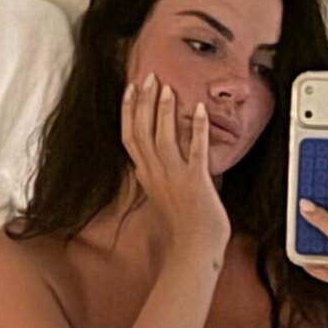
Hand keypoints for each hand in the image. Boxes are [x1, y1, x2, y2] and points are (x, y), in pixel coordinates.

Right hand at [121, 74, 230, 249]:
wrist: (194, 250)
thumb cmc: (184, 226)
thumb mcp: (164, 196)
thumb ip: (159, 177)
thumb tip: (156, 162)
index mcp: (147, 177)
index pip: (129, 137)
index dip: (127, 111)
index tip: (129, 90)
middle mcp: (156, 175)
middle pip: (141, 132)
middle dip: (143, 102)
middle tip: (148, 77)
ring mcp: (174, 178)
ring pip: (162, 137)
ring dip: (164, 110)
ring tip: (167, 87)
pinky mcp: (195, 183)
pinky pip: (196, 151)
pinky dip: (197, 129)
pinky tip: (200, 110)